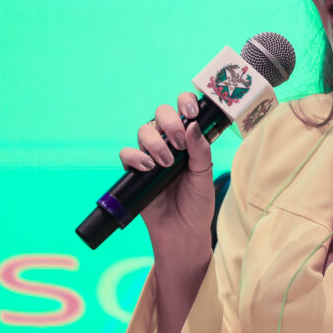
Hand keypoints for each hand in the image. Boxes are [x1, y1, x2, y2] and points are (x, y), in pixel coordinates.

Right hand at [119, 92, 214, 253]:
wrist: (181, 230)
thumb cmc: (197, 202)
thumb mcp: (204, 174)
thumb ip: (201, 150)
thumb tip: (193, 125)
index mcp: (189, 138)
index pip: (184, 108)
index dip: (185, 102)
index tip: (192, 112)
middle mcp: (169, 141)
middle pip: (161, 114)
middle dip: (170, 123)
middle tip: (179, 143)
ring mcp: (151, 154)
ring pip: (144, 130)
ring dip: (155, 142)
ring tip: (166, 163)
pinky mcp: (135, 170)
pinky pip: (127, 153)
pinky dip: (136, 156)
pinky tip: (148, 167)